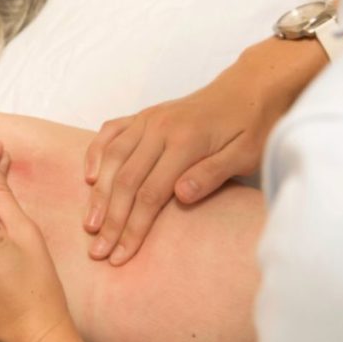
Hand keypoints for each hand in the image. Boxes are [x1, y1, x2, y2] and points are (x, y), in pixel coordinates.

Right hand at [83, 41, 304, 265]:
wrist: (250, 86)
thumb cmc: (253, 125)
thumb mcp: (246, 154)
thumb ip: (212, 174)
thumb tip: (180, 196)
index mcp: (186, 141)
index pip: (151, 194)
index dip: (133, 228)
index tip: (121, 255)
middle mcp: (160, 128)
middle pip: (126, 180)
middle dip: (110, 219)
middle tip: (97, 250)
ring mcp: (149, 119)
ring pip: (113, 158)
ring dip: (98, 193)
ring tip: (89, 223)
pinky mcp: (144, 115)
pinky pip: (110, 132)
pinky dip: (96, 153)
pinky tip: (90, 177)